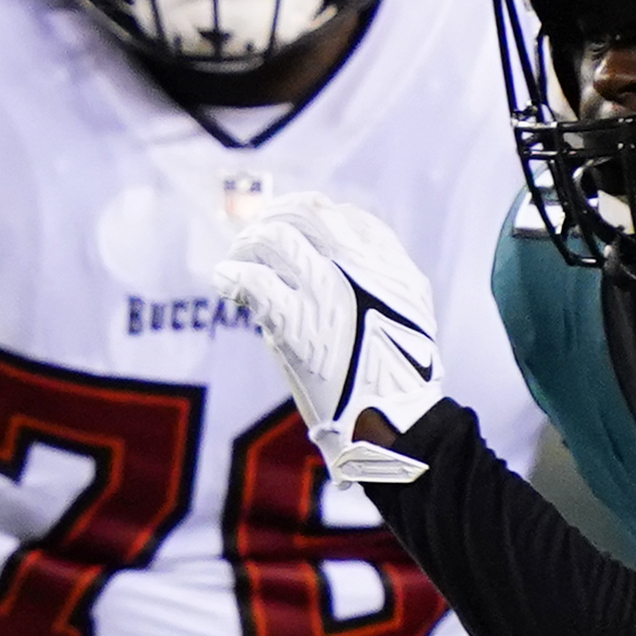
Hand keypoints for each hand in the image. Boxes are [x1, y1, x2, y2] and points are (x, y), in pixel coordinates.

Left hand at [216, 193, 445, 486]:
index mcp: (390, 264)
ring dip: (246, 244)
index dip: (310, 215)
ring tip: (235, 259)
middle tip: (254, 236)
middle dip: (274, 218)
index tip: (291, 228)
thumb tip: (329, 262)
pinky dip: (231, 275)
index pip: (343, 216)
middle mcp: (358, 267)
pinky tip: (225, 282)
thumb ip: (378, 281)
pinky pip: (251, 278)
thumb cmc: (395, 378)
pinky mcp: (293, 320)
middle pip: (305, 213)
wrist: (392, 423)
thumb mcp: (409, 312)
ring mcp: (326, 290)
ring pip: (273, 238)